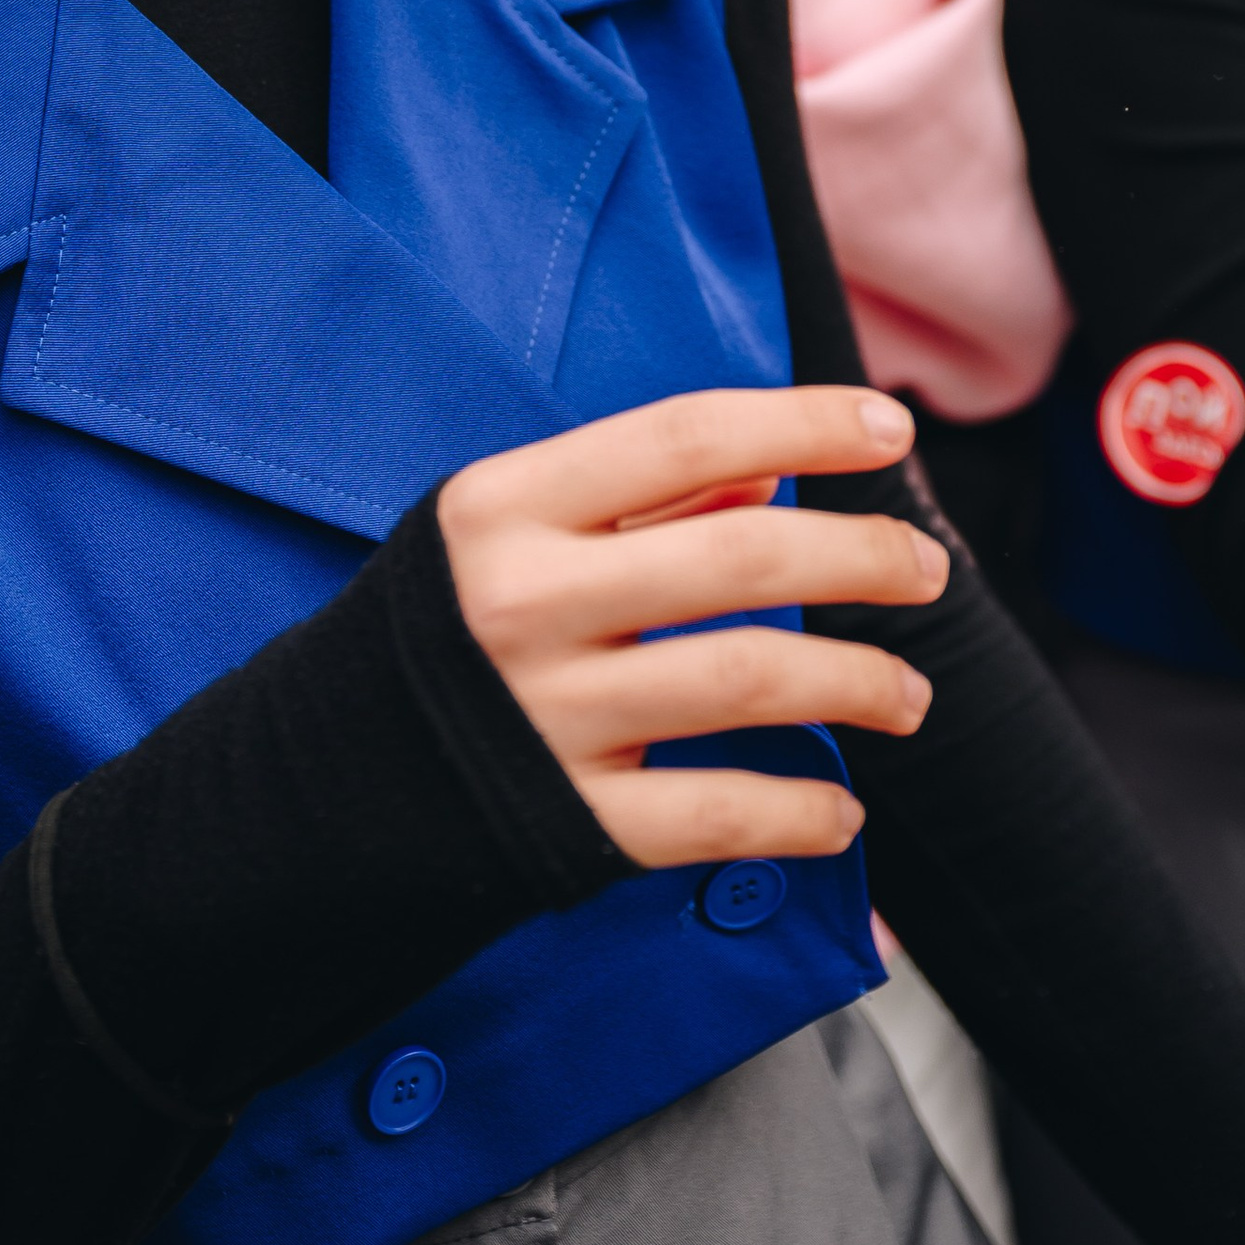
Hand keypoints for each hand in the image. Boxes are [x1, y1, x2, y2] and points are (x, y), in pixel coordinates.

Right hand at [435, 383, 943, 867]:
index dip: (804, 422)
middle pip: (743, 558)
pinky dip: (800, 814)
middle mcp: (526, 603)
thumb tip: (770, 476)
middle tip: (928, 571)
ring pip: (750, 681)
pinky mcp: (566, 822)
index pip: (685, 435)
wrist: (317, 782)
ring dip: (859, 684)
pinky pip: (716, 814)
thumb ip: (638, 501)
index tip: (891, 428)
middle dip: (863, 556)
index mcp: (507, 506)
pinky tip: (843, 809)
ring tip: (908, 695)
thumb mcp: (508, 532)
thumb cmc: (443, 626)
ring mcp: (548, 716)